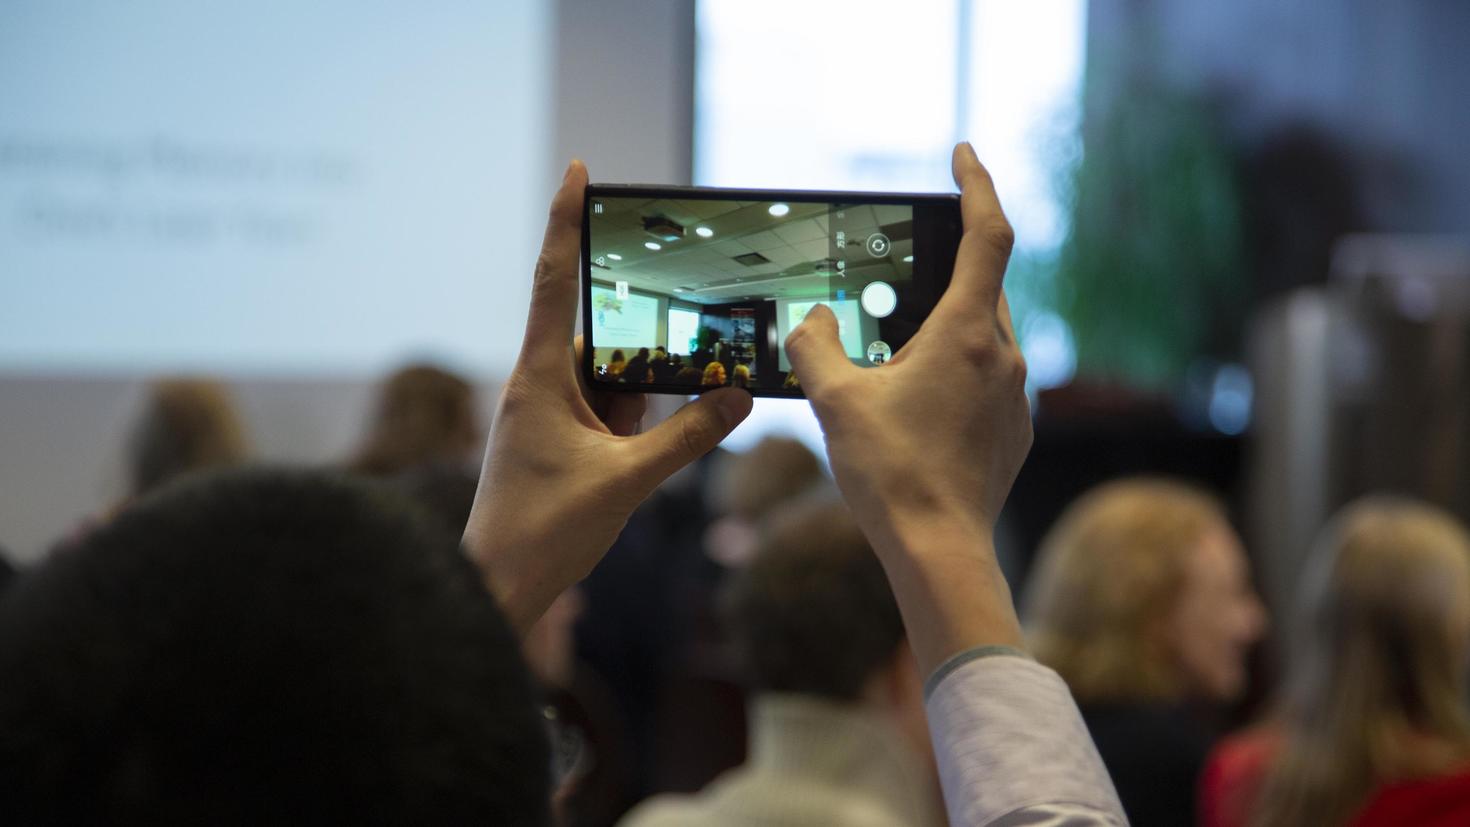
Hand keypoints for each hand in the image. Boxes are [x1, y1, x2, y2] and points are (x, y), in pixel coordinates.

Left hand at [463, 160, 752, 632]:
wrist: (498, 589)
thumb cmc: (543, 533)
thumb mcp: (628, 482)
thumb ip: (687, 438)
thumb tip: (738, 398)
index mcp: (539, 378)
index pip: (554, 280)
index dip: (565, 222)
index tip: (577, 172)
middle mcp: (539, 386)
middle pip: (599, 336)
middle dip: (641, 350)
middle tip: (669, 358)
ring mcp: (548, 415)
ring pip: (609, 380)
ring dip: (640, 400)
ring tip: (655, 431)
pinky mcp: (559, 442)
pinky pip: (607, 413)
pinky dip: (634, 423)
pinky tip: (649, 450)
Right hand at [785, 143, 1031, 672]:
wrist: (939, 550)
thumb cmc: (890, 473)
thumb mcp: (834, 401)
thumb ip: (816, 346)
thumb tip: (814, 319)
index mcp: (967, 332)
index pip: (988, 234)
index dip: (977, 185)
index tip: (963, 154)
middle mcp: (1003, 355)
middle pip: (986, 285)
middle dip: (951, 268)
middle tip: (907, 272)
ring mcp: (1016, 397)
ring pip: (987, 335)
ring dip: (950, 327)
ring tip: (900, 353)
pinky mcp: (1015, 432)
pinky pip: (989, 379)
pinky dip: (959, 371)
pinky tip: (919, 404)